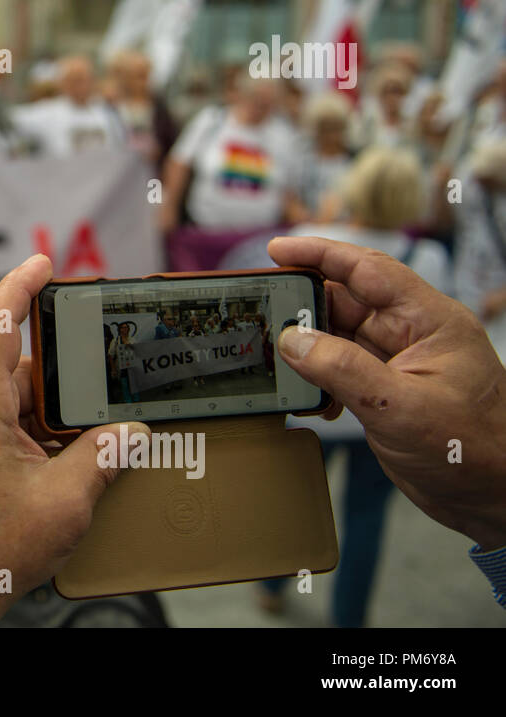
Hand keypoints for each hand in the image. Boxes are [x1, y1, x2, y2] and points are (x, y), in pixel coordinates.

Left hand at [0, 254, 144, 626]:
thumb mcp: (64, 502)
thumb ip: (102, 457)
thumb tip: (131, 433)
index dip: (20, 286)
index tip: (42, 262)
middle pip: (12, 368)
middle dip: (57, 376)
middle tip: (96, 379)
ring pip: (5, 398)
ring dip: (44, 412)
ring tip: (83, 439)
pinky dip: (26, 430)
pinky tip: (56, 458)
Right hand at [270, 236, 505, 551]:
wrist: (493, 497)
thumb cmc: (471, 450)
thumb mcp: (400, 407)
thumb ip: (342, 369)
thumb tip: (293, 340)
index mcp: (428, 321)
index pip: (367, 269)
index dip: (320, 253)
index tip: (277, 249)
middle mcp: (411, 334)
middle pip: (345, 301)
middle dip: (303, 308)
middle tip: (264, 316)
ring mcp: (397, 362)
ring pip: (337, 337)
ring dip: (308, 352)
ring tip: (284, 367)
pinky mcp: (385, 389)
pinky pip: (339, 369)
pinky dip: (319, 381)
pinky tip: (314, 403)